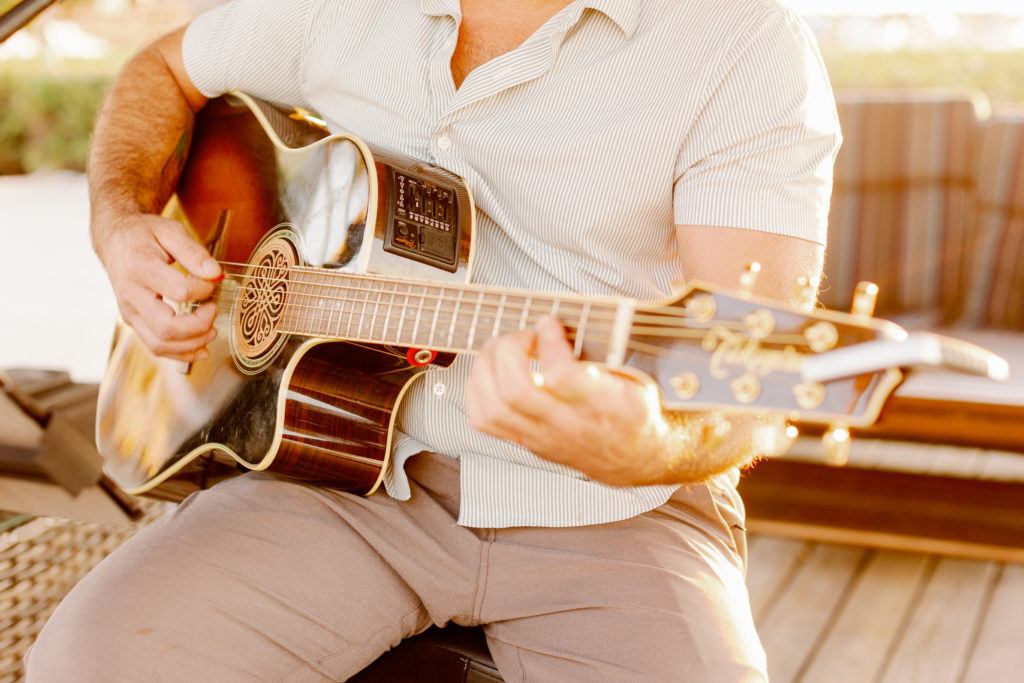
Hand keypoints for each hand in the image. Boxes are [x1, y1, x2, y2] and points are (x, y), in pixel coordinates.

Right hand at [95, 211, 222, 361]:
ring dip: (192, 344)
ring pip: (160, 344)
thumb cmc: (143, 235)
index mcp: (139, 268)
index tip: (212, 279)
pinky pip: (156, 347)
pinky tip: (201, 348)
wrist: (115, 241)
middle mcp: (130, 295)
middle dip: (199, 325)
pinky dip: (181, 353)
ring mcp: (130, 312)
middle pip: (166, 327)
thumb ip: (194, 252)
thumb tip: (215, 274)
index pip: (179, 291)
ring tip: (212, 330)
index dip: (203, 290)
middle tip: (213, 309)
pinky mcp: (134, 322)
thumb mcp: (169, 230)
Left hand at [465, 316, 667, 485]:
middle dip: (510, 349)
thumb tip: (574, 317)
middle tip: (524, 334)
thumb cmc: (633, 413)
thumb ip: (608, 351)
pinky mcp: (524, 441)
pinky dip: (477, 389)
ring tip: (502, 348)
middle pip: (515, 391)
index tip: (549, 323)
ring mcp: (541, 435)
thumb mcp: (637, 378)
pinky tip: (490, 372)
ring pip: (493, 407)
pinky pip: (483, 420)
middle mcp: (567, 424)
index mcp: (602, 404)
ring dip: (487, 367)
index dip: (548, 341)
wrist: (632, 458)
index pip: (560, 375)